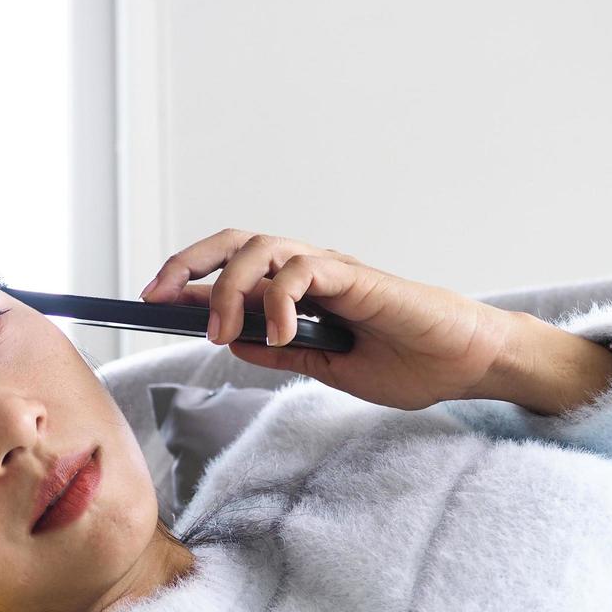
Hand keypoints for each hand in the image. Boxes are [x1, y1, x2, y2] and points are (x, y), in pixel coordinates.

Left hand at [140, 228, 521, 410]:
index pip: (233, 272)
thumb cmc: (407, 364)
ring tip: (221, 333)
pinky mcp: (356, 276)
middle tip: (156, 297)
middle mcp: (310, 272)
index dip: (188, 280)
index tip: (148, 302)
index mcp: (300, 294)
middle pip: (236, 243)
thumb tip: (230, 342)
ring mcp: (332, 270)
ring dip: (229, 288)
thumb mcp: (326, 367)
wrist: (463, 365)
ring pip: (262, 249)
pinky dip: (280, 299)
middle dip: (188, 263)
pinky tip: (282, 334)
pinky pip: (303, 270)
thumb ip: (280, 353)